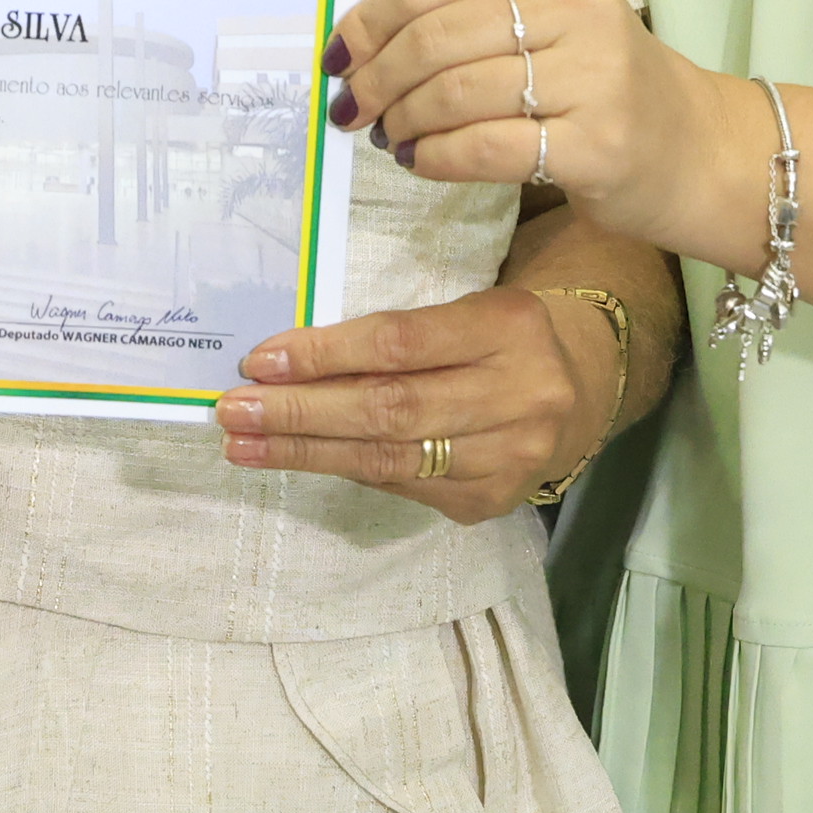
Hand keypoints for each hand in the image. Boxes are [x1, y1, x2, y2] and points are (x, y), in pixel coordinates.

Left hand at [214, 282, 615, 522]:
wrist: (577, 388)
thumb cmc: (497, 337)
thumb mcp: (463, 310)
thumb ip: (395, 333)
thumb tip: (287, 359)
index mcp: (507, 327)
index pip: (399, 343)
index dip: (325, 354)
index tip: (260, 361)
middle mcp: (520, 396)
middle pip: (390, 409)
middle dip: (301, 412)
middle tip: (234, 410)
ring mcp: (511, 458)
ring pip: (389, 457)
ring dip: (306, 452)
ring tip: (245, 444)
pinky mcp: (492, 501)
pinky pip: (402, 484)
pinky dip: (345, 468)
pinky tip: (299, 459)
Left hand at [331, 0, 758, 249]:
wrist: (694, 146)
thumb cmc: (598, 79)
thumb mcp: (542, 17)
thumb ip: (460, 14)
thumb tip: (354, 44)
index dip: (368, 21)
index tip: (338, 56)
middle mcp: (576, 6)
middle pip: (434, 39)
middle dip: (377, 78)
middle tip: (353, 107)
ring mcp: (593, 77)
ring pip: (455, 93)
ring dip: (403, 121)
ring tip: (389, 136)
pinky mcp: (597, 145)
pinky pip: (485, 148)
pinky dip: (436, 157)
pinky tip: (421, 161)